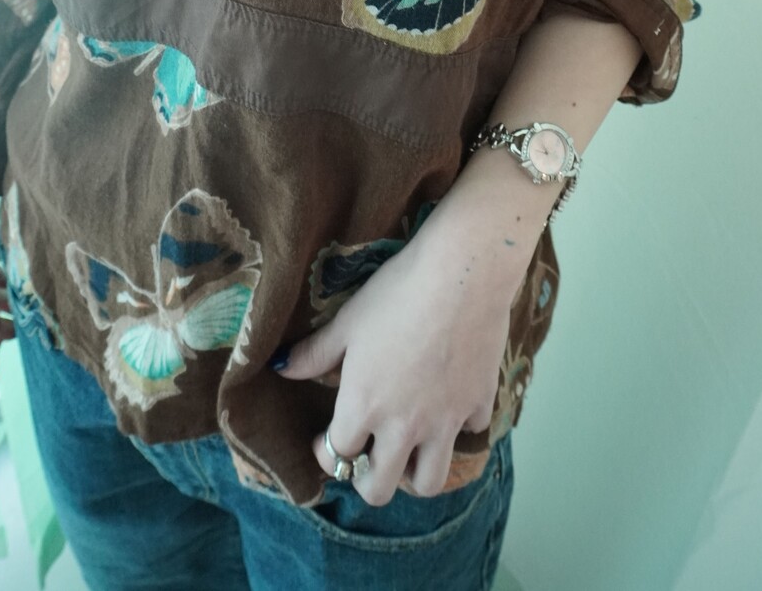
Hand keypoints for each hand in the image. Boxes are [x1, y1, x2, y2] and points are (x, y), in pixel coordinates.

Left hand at [275, 219, 517, 506]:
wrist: (463, 272)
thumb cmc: (397, 292)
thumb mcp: (348, 320)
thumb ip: (314, 353)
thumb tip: (281, 368)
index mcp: (364, 406)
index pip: (337, 455)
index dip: (325, 449)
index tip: (326, 436)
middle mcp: (403, 426)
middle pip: (378, 489)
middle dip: (365, 478)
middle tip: (366, 453)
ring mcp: (445, 421)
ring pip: (428, 483)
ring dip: (413, 472)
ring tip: (408, 447)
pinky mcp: (479, 404)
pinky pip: (470, 434)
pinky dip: (460, 427)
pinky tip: (451, 402)